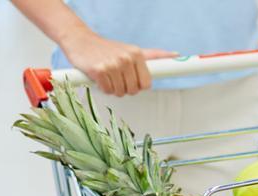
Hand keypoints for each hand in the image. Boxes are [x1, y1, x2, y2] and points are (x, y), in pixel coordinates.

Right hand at [61, 32, 175, 95]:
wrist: (80, 40)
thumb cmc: (108, 48)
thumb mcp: (132, 50)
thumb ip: (154, 55)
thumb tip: (176, 55)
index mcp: (137, 54)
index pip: (146, 84)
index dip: (138, 85)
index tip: (132, 80)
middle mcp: (126, 58)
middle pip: (133, 90)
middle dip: (125, 88)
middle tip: (116, 77)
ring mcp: (112, 64)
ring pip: (120, 92)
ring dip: (113, 88)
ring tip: (108, 76)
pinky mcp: (99, 70)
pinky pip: (107, 91)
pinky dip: (102, 88)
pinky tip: (99, 77)